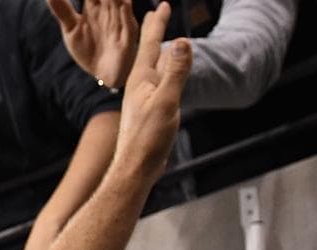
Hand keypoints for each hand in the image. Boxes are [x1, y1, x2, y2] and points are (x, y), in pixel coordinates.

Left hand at [47, 0, 138, 88]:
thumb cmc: (89, 49)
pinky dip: (126, 14)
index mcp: (94, 7)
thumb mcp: (71, 29)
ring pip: (120, 2)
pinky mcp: (127, 37)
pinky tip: (123, 4)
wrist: (104, 74)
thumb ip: (62, 10)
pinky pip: (129, 23)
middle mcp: (109, 10)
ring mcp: (120, 21)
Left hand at [112, 3, 191, 183]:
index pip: (150, 44)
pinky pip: (158, 82)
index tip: (163, 5)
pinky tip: (164, 76)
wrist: (135, 167)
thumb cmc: (147, 138)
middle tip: (157, 13)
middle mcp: (139, 86)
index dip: (157, 24)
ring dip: (159, 50)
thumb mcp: (166, 101)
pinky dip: (164, 71)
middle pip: (149, 52)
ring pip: (153, 67)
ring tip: (162, 40)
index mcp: (140, 80)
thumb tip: (181, 41)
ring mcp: (143, 98)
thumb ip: (175, 72)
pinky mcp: (148, 111)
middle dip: (154, 31)